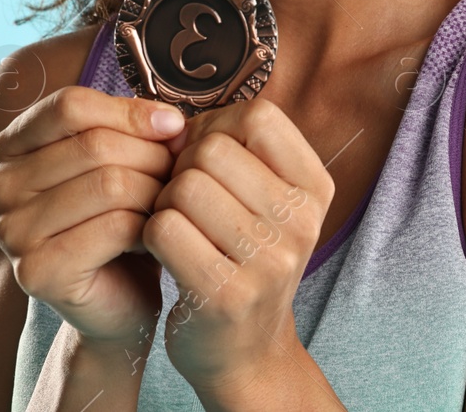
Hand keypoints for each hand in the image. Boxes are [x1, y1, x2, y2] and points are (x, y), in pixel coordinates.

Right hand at [0, 85, 185, 347]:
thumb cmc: (125, 216)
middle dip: (153, 156)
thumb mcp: (126, 156)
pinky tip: (155, 237)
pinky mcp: (36, 272)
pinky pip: (115, 226)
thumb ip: (135, 127)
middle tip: (179, 174)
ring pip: (109, 183)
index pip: (70, 106)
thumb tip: (169, 121)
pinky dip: (150, 227)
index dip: (130, 112)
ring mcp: (11, 233)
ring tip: (169, 203)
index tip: (174, 126)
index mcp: (10, 149)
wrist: (123, 295)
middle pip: (94, 144)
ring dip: (156, 191)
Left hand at [143, 97, 334, 394]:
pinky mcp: (225, 294)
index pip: (258, 116)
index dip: (218, 126)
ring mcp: (269, 260)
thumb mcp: (267, 201)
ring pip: (184, 187)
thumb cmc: (243, 256)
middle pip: (213, 150)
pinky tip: (165, 250)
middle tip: (183, 197)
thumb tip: (177, 119)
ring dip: (164, 202)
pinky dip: (150, 234)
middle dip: (183, 166)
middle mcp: (302, 221)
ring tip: (175, 223)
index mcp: (315, 187)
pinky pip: (164, 230)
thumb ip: (238, 151)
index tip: (205, 154)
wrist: (244, 349)